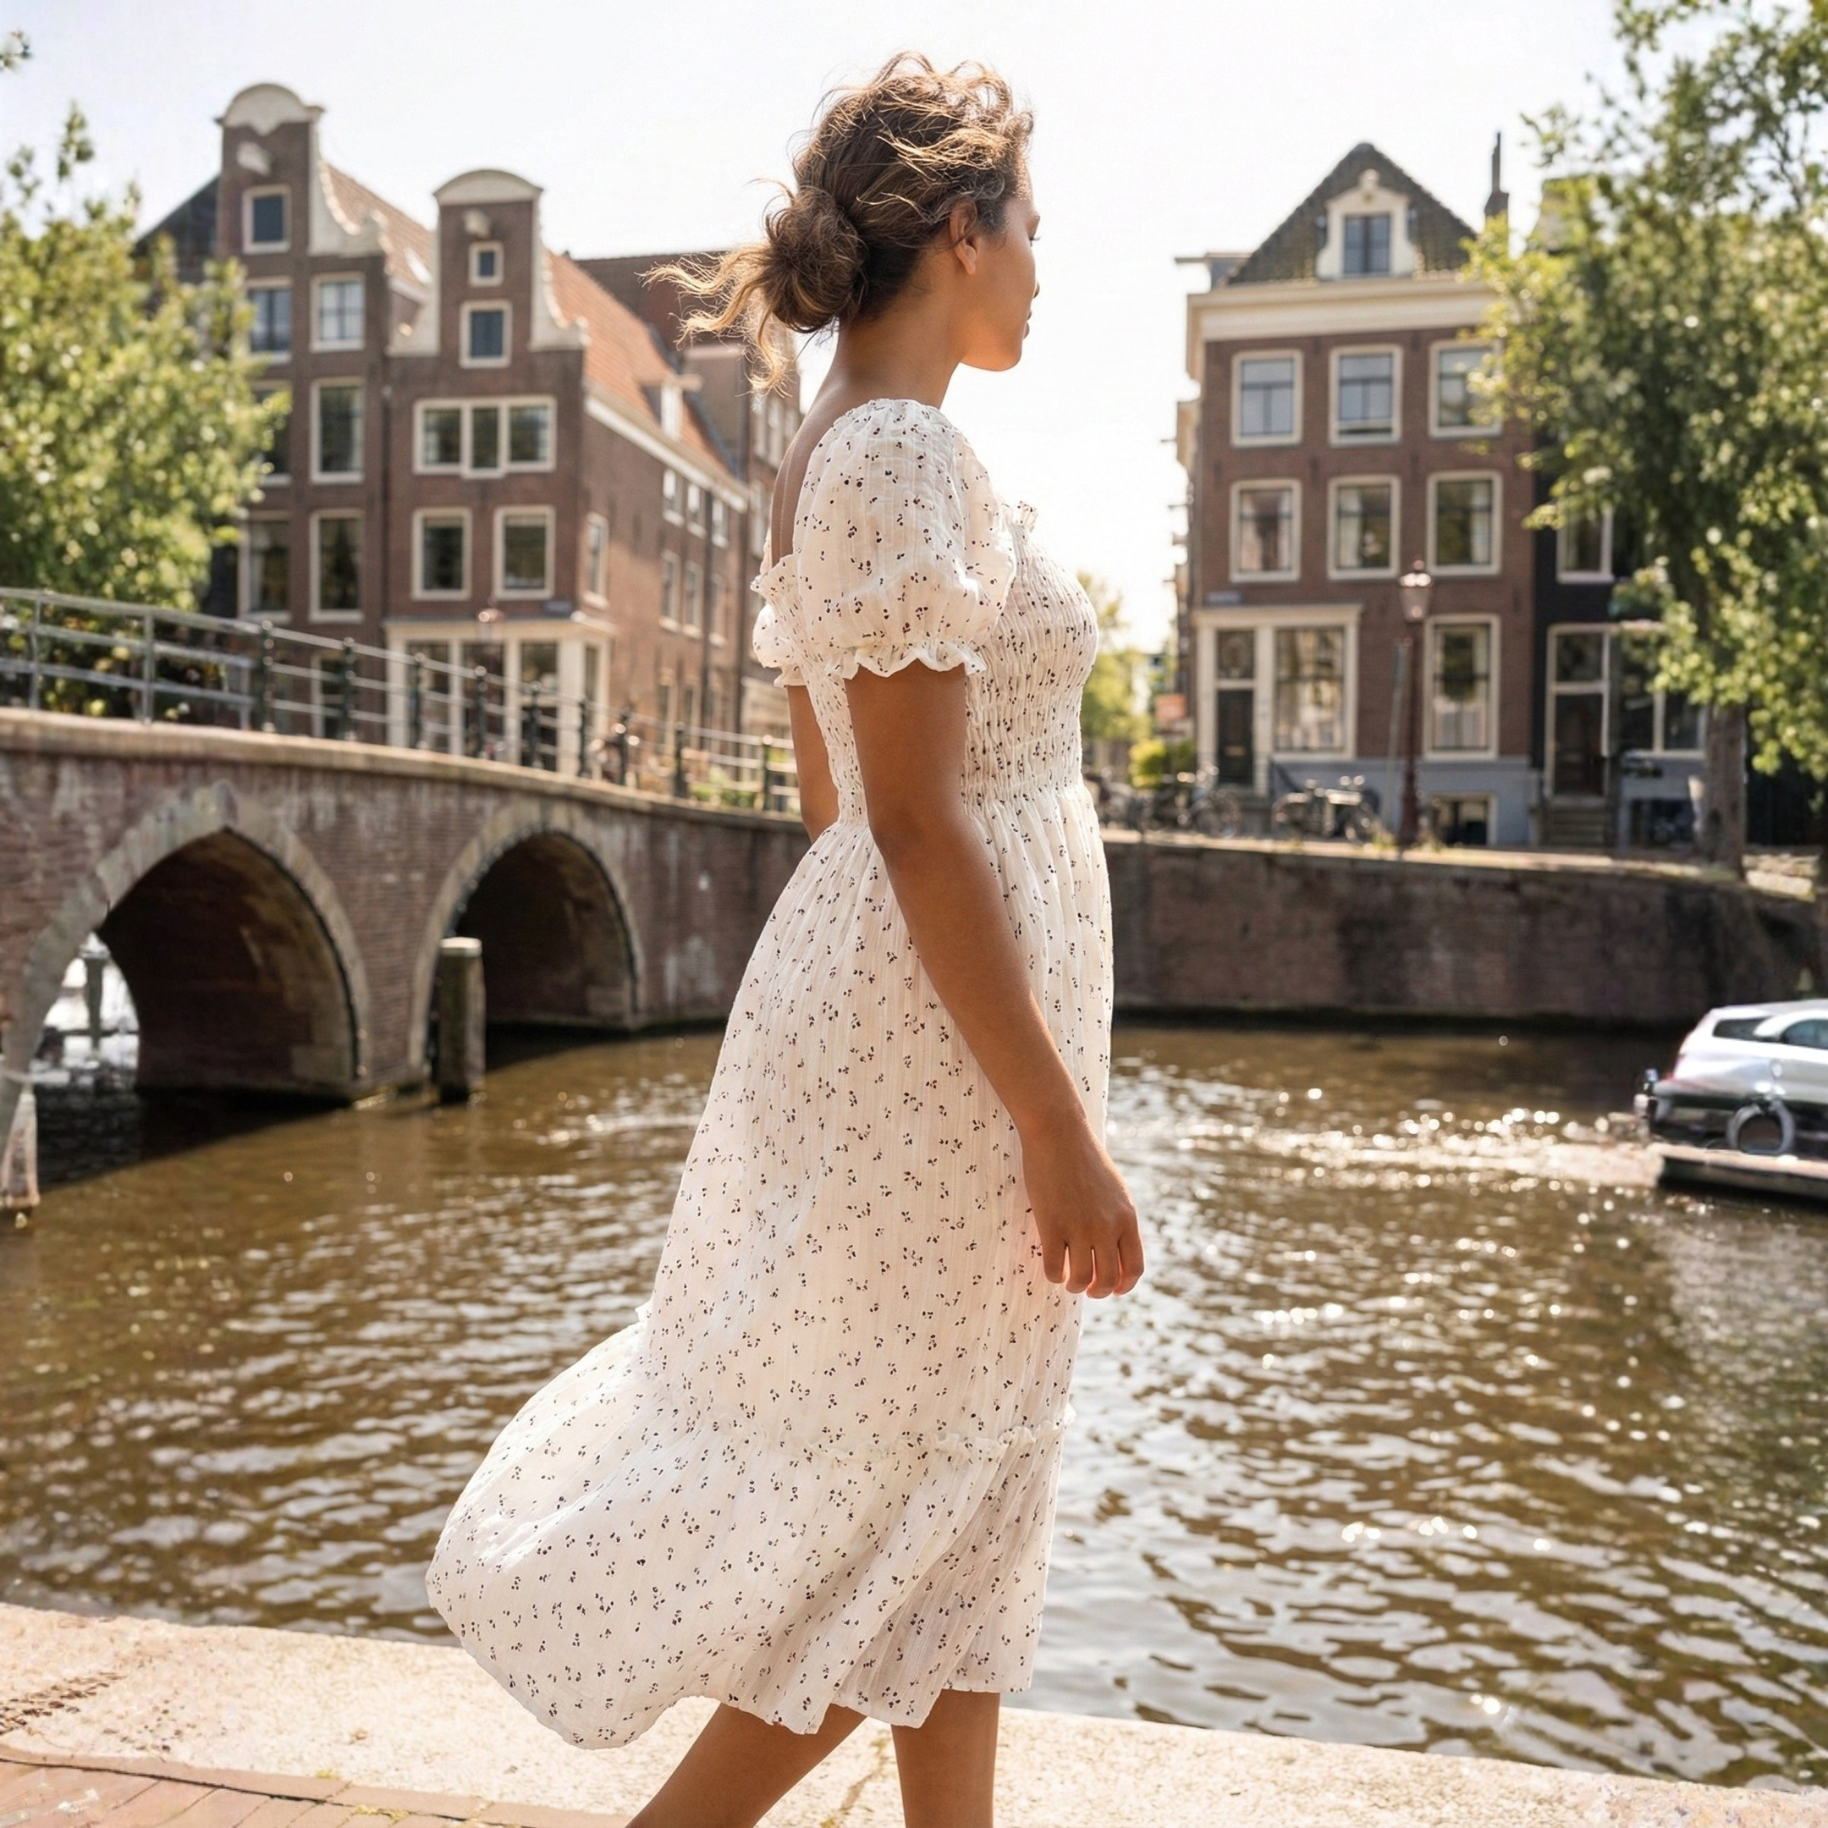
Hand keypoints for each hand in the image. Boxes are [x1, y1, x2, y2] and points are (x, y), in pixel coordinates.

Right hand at [1016, 1109, 1143, 1297]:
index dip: (1124, 1286)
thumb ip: (1119, 1220)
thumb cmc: (1085, 1159)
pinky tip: (1053, 1269)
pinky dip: (1054, 1276)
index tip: (1111, 1288)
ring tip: (1069, 1281)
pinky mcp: (1052, 1225)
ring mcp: (1079, 1227)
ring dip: (1075, 1287)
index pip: (1134, 1268)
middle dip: (1098, 1292)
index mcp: (1127, 1218)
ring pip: (1082, 1280)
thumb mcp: (1115, 1191)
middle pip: (1109, 1280)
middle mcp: (1107, 1227)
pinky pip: (1055, 1268)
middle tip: (1087, 1289)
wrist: (1059, 1133)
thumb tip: (1114, 1250)